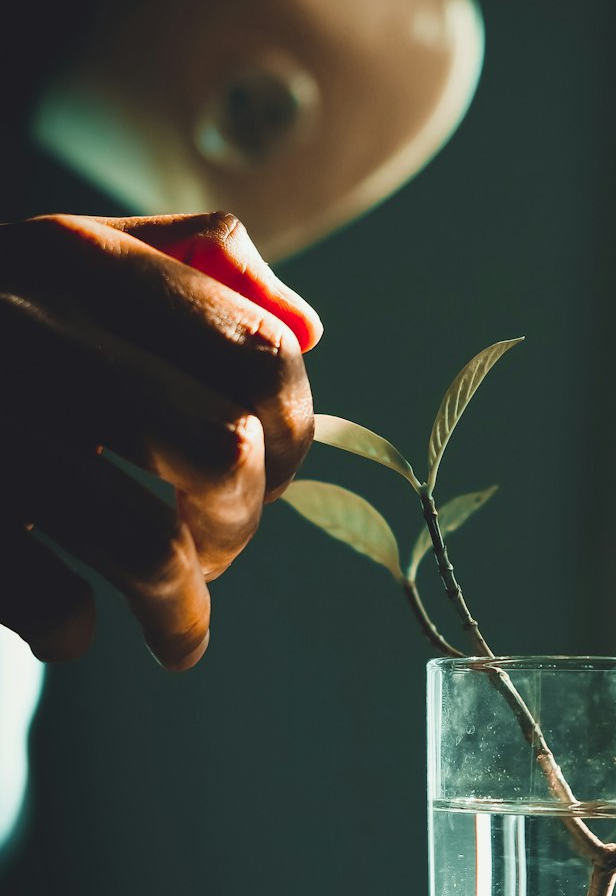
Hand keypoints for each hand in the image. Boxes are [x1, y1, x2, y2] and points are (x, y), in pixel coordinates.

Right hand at [0, 211, 322, 668]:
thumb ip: (191, 267)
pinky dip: (74, 631)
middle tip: (214, 550)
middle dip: (240, 527)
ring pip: (148, 549)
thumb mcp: (63, 264)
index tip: (269, 469)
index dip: (292, 432)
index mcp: (71, 259)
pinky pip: (54, 608)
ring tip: (178, 636)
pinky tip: (68, 622)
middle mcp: (22, 331)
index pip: (259, 358)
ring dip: (182, 614)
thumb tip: (307, 324)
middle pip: (218, 457)